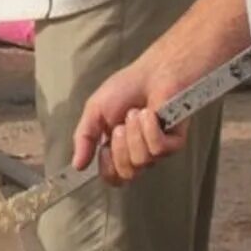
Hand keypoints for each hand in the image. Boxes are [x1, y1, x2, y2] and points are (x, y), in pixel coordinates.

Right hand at [72, 50, 194, 183]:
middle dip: (120, 148)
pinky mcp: (174, 143)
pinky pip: (158, 150)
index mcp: (117, 148)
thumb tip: (76, 165)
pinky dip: (150, 129)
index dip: (107, 166)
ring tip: (136, 112)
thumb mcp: (95, 111)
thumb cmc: (127, 87)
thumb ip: (84, 138)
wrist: (153, 73)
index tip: (104, 146)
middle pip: (126, 174)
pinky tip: (150, 113)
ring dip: (135, 133)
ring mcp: (157, 150)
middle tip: (120, 126)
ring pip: (142, 161)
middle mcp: (137, 153)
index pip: (112, 177)